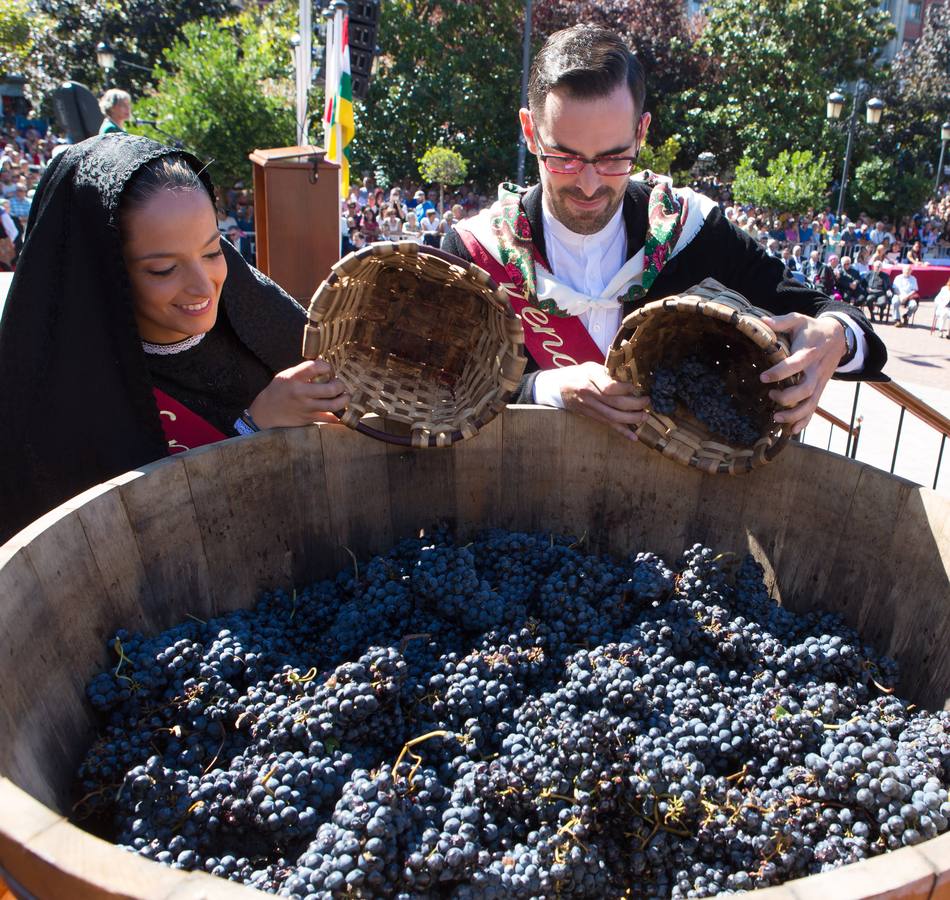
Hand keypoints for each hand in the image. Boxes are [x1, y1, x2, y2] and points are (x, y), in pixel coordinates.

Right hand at [248, 359, 348, 428]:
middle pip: (330, 389)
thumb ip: (305, 370)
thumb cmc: (279, 390)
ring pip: (333, 405)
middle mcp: (301, 393)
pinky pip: (330, 419)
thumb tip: (324, 364)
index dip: (326, 366)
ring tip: (344, 396)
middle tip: (339, 384)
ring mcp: (306, 407)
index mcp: (294, 378)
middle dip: (340, 385)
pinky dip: (340, 416)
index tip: (328, 368)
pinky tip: (343, 411)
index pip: (315, 367)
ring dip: (344, 400)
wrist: (267, 412)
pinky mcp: (310, 419)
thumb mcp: (287, 375)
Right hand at [557, 361, 650, 441]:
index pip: (609, 386)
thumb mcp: (592, 366)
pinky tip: (634, 437)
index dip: (625, 388)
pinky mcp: (591, 416)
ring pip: (613, 416)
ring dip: (631, 418)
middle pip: (615, 402)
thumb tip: (631, 377)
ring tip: (644, 416)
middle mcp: (589, 393)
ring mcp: (590, 407)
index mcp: (590, 377)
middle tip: (647, 401)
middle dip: (635, 404)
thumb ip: (608, 371)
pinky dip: (622, 431)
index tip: (636, 386)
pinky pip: (608, 424)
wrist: (560, 387)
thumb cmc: (579, 374)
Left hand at [760, 314, 847, 435]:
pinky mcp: (820, 389)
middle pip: (806, 389)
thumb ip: (781, 321)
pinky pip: (814, 408)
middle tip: (769, 395)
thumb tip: (762, 322)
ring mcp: (819, 382)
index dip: (780, 371)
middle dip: (788, 397)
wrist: (839, 337)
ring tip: (776, 418)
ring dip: (795, 414)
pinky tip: (791, 430)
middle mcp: (816, 370)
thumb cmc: (812, 329)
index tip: (763, 377)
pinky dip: (804, 421)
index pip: (796, 364)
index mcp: (809, 352)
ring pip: (811, 403)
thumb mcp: (798, 320)